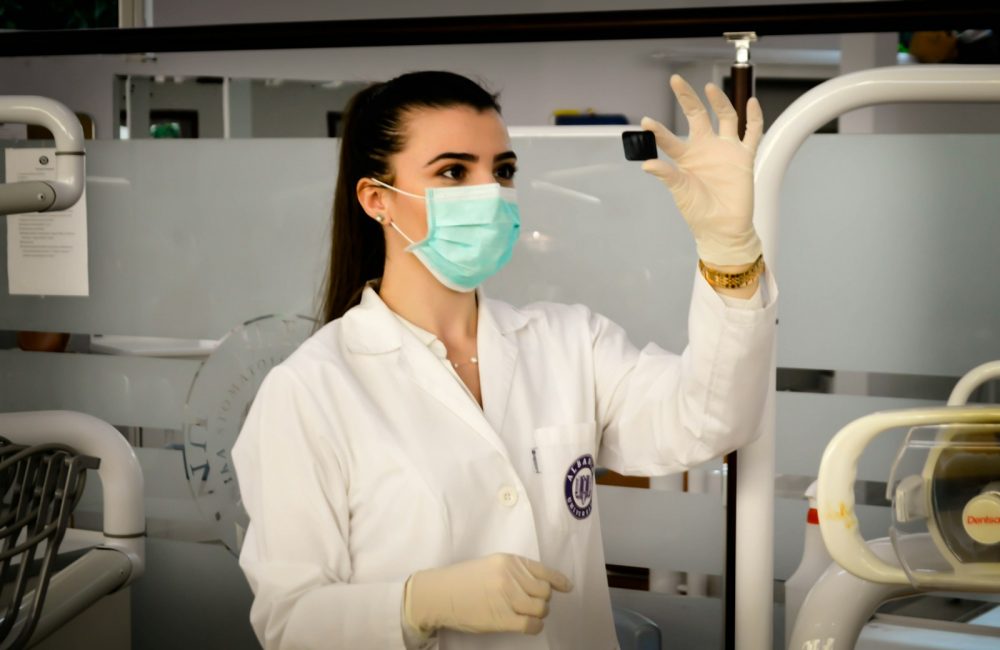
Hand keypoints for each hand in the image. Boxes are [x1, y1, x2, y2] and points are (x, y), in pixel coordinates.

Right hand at [404, 553, 572, 635]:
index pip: (543, 571)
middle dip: (543, 599)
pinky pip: (531, 625)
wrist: (439, 593)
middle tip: (533, 603)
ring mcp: (508, 598)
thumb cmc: (463, 580)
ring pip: (540, 608)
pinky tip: (528, 625)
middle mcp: (511, 577)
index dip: (558, 581)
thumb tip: (538, 583)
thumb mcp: (491, 565)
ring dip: (538, 613)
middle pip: (544, 592)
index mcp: (509, 561)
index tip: (567, 587)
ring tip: (528, 614)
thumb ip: (514, 571)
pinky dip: (534, 627)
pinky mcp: (502, 618)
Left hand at [641, 74, 763, 265]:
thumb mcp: (680, 192)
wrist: (724, 228)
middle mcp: (705, 149)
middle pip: (697, 116)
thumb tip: (647, 164)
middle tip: (676, 81)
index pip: (670, 138)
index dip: (658, 130)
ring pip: (725, 117)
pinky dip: (754, 118)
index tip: (645, 121)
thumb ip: (667, 175)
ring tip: (709, 88)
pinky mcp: (744, 157)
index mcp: (686, 158)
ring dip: (719, 102)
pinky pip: (752, 133)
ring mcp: (726, 150)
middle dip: (687, 98)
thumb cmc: (699, 212)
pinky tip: (751, 101)